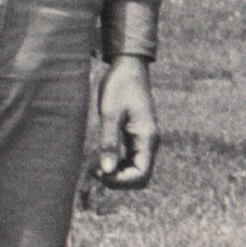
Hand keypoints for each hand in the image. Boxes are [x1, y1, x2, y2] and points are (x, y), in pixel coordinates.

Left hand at [97, 54, 159, 187]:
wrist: (128, 66)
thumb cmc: (119, 85)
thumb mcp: (110, 112)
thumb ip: (109, 141)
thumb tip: (106, 169)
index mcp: (147, 137)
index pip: (141, 175)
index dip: (120, 180)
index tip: (99, 171)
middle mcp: (150, 141)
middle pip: (140, 176)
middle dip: (118, 180)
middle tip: (95, 170)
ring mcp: (145, 139)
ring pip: (136, 169)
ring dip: (118, 173)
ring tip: (96, 164)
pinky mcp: (138, 135)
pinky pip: (132, 159)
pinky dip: (118, 163)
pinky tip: (102, 156)